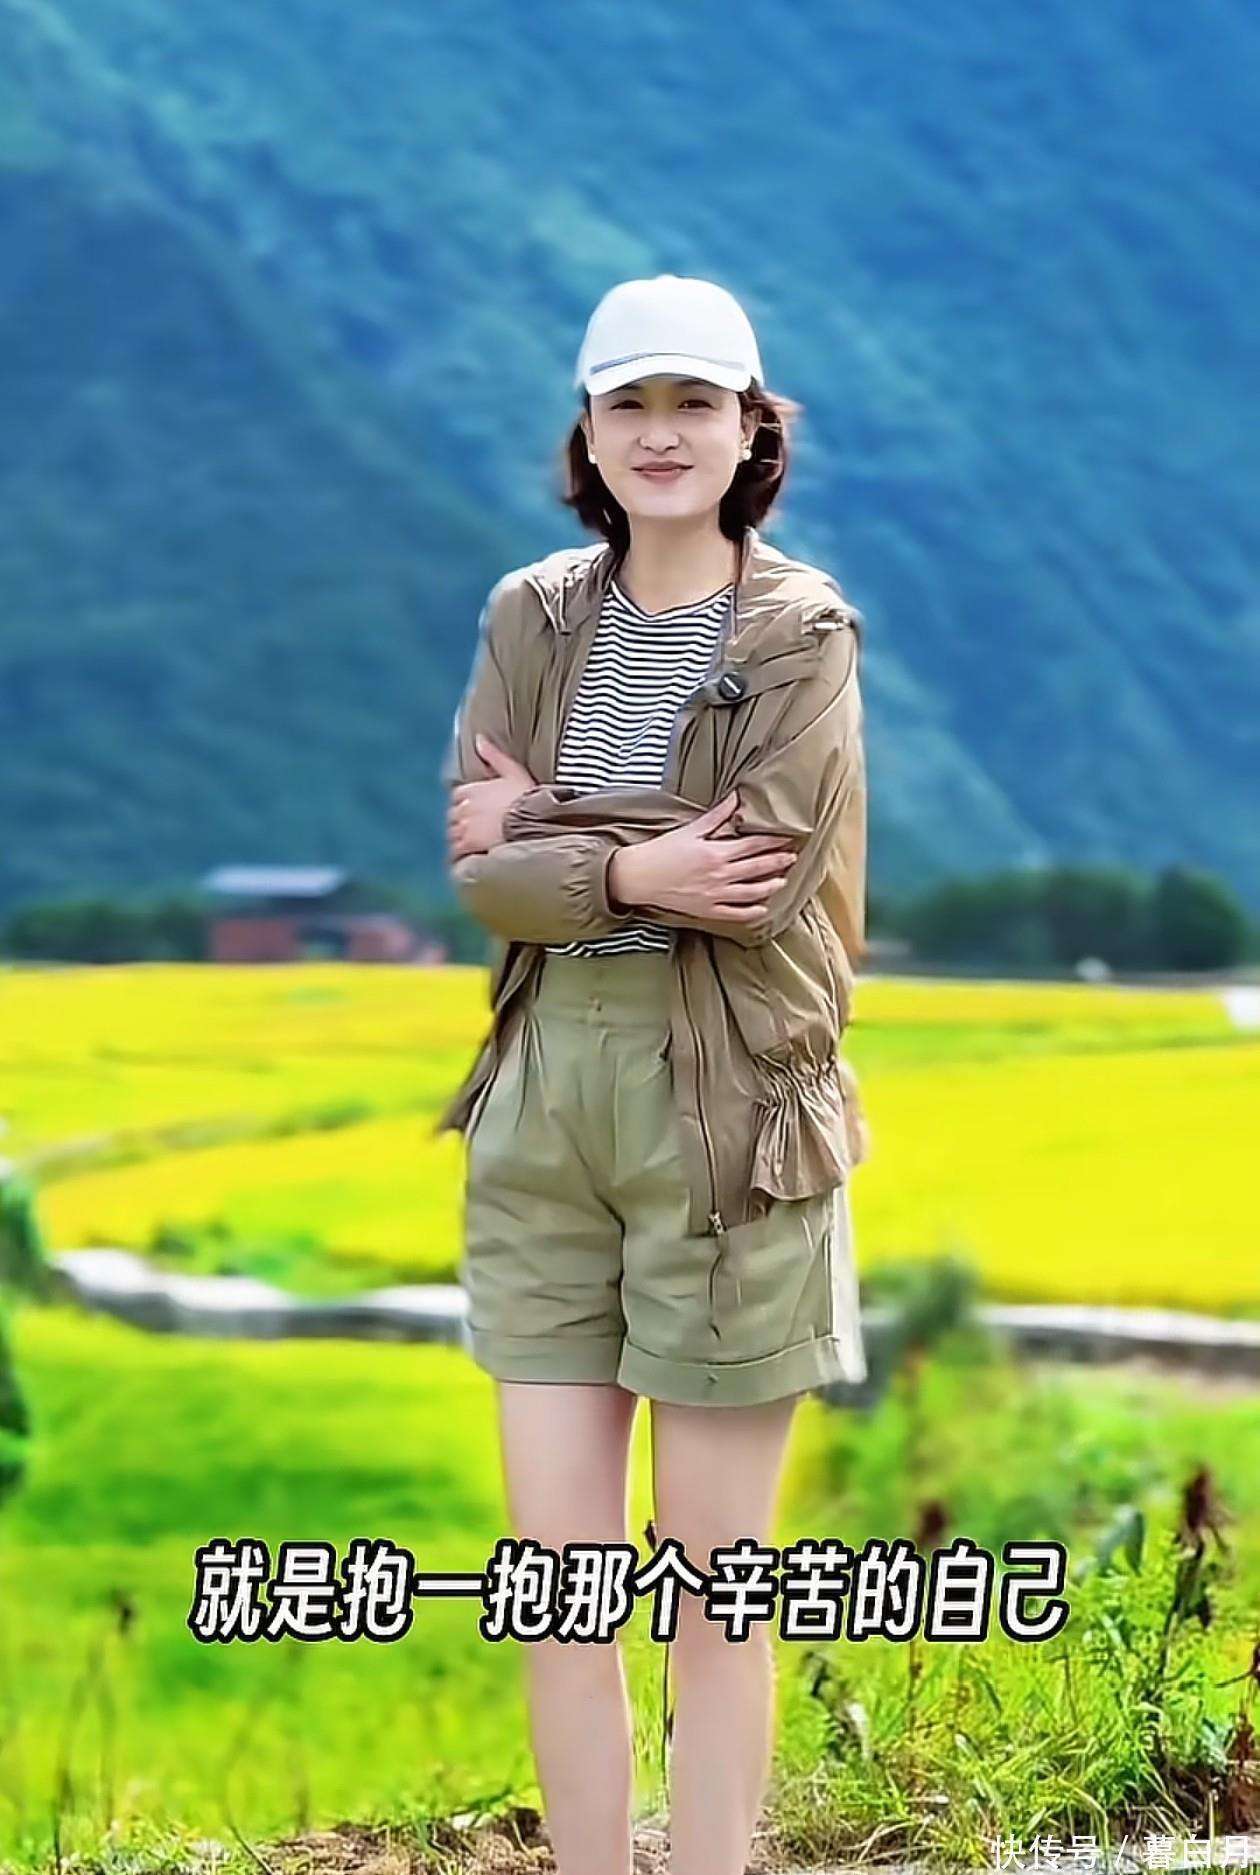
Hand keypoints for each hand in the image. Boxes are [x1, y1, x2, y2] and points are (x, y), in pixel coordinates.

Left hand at [447, 735, 537, 861]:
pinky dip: (460, 853)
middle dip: (461, 820)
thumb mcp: (512, 770)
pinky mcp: (468, 844)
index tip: (474, 809)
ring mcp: (463, 826)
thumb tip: (479, 739)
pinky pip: (456, 850)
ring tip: (472, 842)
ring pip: (452, 832)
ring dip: (460, 836)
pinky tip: (468, 855)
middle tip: (474, 828)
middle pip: (453, 815)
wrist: (531, 822)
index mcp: (470, 789)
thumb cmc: (525, 797)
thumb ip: (493, 755)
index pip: (457, 796)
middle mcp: (463, 807)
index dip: (465, 803)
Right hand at [609, 791, 798, 928]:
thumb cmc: (662, 851)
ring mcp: (715, 895)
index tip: (787, 838)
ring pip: (751, 893)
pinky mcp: (707, 910)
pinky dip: (751, 912)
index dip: (773, 841)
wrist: (639, 877)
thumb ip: (717, 816)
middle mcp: (720, 875)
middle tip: (793, 857)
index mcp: (716, 852)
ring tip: (782, 881)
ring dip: (770, 886)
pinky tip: (762, 908)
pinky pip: (735, 914)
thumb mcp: (690, 829)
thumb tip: (736, 798)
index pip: (753, 845)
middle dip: (778, 862)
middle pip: (757, 868)